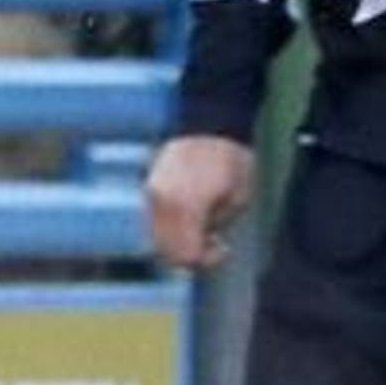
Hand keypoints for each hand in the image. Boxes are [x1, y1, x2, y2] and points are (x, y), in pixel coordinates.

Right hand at [145, 135, 257, 271]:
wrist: (210, 125)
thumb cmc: (231, 162)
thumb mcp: (236, 201)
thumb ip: (214, 228)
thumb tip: (204, 242)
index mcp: (184, 208)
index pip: (187, 254)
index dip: (207, 259)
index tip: (224, 248)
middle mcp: (161, 204)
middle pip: (167, 250)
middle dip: (190, 253)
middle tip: (214, 242)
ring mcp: (151, 195)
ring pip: (157, 236)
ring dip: (177, 241)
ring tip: (201, 228)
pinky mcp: (149, 187)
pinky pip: (155, 220)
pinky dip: (169, 226)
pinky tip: (189, 216)